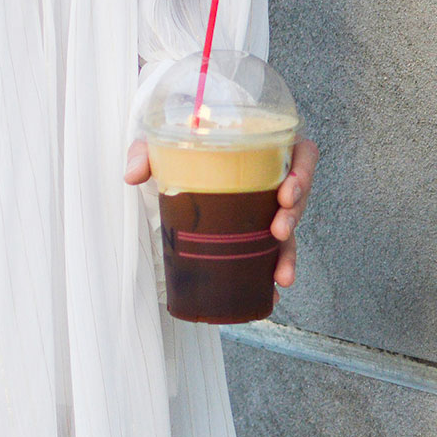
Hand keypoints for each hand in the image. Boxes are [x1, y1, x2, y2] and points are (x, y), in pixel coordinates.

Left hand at [125, 134, 320, 289]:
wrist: (175, 163)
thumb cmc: (180, 148)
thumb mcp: (163, 144)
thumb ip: (146, 151)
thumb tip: (132, 175)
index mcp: (263, 147)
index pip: (301, 153)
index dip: (303, 171)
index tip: (287, 190)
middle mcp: (271, 177)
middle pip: (300, 194)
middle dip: (296, 216)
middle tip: (279, 229)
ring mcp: (265, 206)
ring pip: (290, 229)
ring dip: (289, 253)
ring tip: (281, 274)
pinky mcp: (255, 230)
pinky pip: (273, 251)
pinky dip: (275, 270)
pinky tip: (273, 291)